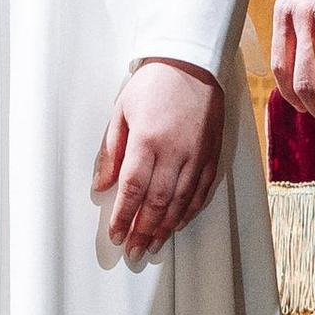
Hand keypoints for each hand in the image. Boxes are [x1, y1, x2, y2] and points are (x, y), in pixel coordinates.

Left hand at [93, 59, 225, 257]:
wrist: (192, 63)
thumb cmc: (153, 84)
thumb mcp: (121, 111)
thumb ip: (111, 151)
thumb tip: (101, 186)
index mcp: (147, 139)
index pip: (132, 188)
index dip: (123, 216)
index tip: (116, 235)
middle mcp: (174, 151)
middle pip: (157, 202)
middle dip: (143, 231)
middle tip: (133, 251)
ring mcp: (197, 154)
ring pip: (181, 202)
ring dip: (165, 228)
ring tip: (153, 246)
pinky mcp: (213, 154)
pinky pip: (202, 190)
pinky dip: (189, 211)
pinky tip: (177, 224)